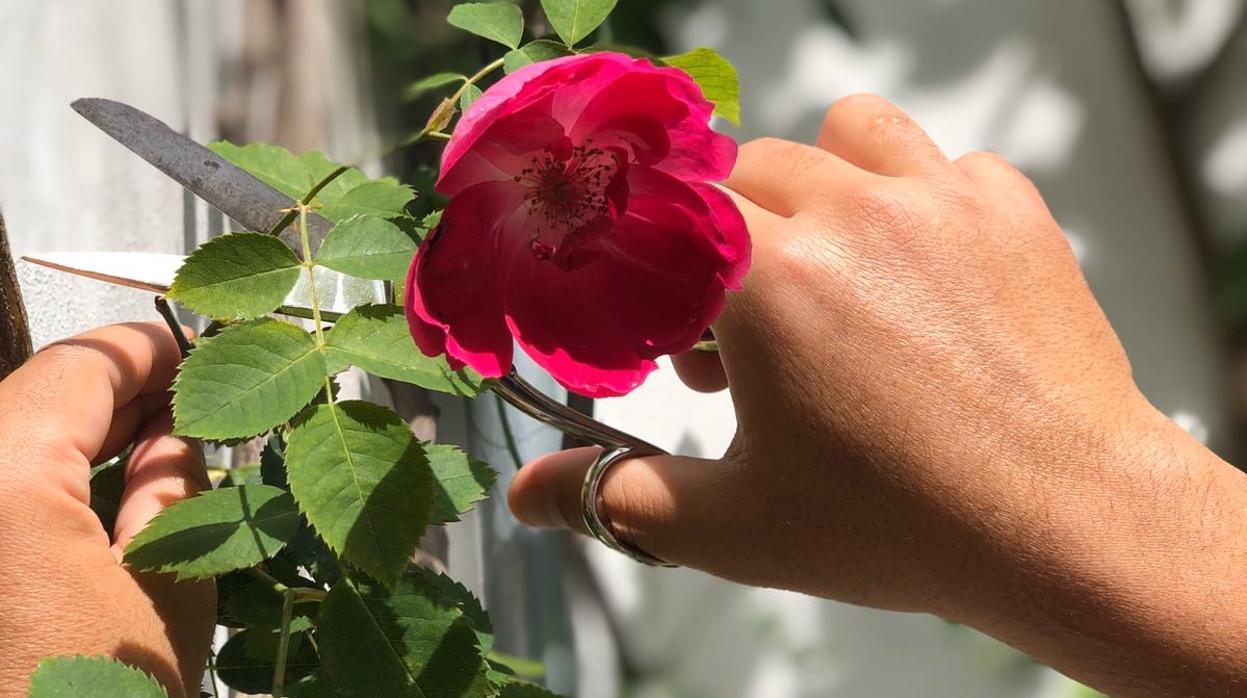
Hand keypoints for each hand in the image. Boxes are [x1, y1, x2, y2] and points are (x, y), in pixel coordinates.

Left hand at [0, 323, 214, 697]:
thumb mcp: (168, 591)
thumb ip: (176, 484)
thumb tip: (176, 430)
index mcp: (1, 478)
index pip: (79, 365)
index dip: (148, 347)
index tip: (197, 346)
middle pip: (33, 398)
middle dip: (116, 395)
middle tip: (190, 408)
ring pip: (9, 442)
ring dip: (76, 440)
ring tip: (152, 457)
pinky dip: (38, 485)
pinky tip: (93, 506)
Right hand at [508, 94, 1246, 694]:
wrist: (1070, 524)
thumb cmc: (901, 526)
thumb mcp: (737, 524)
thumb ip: (617, 496)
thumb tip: (525, 497)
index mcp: (768, 280)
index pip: (665, 212)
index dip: (652, 260)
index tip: (665, 315)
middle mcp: (850, 213)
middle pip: (743, 176)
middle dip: (726, 245)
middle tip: (743, 340)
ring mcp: (939, 200)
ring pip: (842, 135)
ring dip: (815, 192)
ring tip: (827, 275)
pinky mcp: (1010, 209)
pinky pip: (937, 160)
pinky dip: (910, 200)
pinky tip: (915, 277)